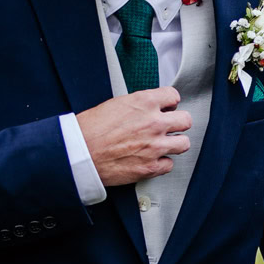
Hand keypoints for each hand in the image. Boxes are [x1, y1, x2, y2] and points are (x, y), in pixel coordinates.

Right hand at [76, 88, 191, 187]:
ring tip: (163, 144)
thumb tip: (149, 108)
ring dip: (174, 144)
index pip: (174, 96)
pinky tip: (151, 160)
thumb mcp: (115, 104)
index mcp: (144, 102)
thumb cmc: (89, 128)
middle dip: (177, 123)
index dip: (169, 103)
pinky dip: (161, 163)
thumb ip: (138, 105)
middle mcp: (154, 123)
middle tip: (168, 127)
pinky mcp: (150, 167)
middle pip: (186, 120)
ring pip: (184, 143)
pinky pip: (169, 165)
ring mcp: (155, 146)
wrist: (78, 152)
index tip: (165, 108)